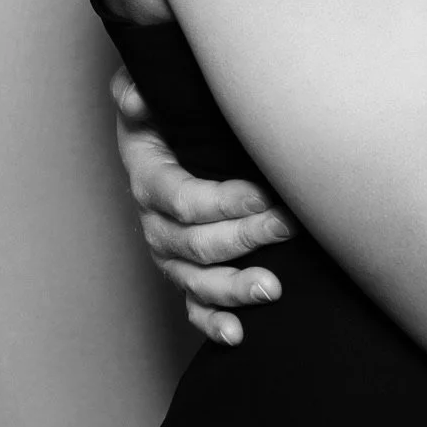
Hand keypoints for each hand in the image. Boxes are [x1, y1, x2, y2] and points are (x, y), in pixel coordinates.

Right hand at [112, 66, 296, 344]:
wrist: (162, 139)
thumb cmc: (165, 114)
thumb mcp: (149, 95)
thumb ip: (139, 92)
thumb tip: (136, 96)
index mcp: (150, 180)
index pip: (185, 201)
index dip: (225, 201)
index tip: (266, 193)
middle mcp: (157, 224)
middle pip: (197, 243)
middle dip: (245, 237)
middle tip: (289, 225)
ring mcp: (170, 254)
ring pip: (197, 281)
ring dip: (233, 288)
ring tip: (272, 288)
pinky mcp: (184, 273)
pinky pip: (193, 307)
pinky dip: (213, 323)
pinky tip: (237, 335)